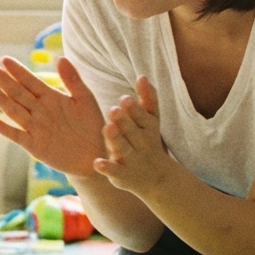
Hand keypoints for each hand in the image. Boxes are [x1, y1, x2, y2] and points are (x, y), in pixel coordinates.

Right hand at [0, 56, 107, 176]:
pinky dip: (4, 129)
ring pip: (14, 111)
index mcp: (50, 97)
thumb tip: (60, 58)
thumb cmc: (93, 125)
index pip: (30, 81)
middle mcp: (39, 111)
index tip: (4, 59)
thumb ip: (72, 79)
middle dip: (3, 80)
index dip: (18, 70)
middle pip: (17, 93)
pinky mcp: (34, 146)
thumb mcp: (85, 99)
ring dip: (0, 99)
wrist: (97, 154)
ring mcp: (35, 128)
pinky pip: (16, 136)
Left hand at [94, 76, 174, 195]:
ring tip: (107, 128)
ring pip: (123, 148)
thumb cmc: (148, 141)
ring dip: (116, 140)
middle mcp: (142, 143)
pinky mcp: (122, 175)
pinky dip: (107, 167)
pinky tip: (97, 163)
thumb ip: (147, 99)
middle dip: (124, 121)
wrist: (157, 179)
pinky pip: (114, 171)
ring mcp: (132, 159)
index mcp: (148, 128)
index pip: (143, 116)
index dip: (135, 109)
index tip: (125, 98)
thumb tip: (142, 75)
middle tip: (114, 109)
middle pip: (132, 131)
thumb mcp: (151, 121)